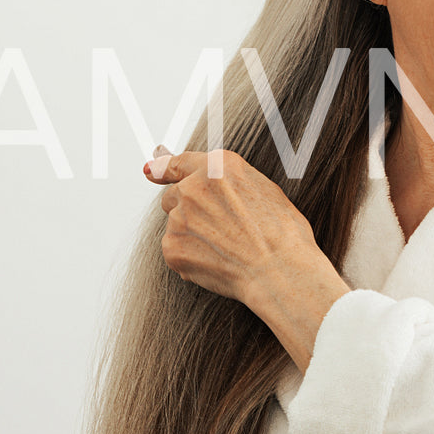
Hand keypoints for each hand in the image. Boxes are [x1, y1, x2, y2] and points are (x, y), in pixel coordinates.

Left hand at [144, 148, 323, 308]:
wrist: (279, 270)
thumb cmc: (282, 234)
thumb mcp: (264, 190)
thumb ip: (229, 181)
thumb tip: (211, 182)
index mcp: (219, 167)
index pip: (179, 163)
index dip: (163, 168)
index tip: (151, 170)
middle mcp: (193, 187)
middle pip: (174, 196)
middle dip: (189, 210)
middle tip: (218, 229)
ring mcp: (179, 217)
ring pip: (177, 225)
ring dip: (194, 236)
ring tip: (227, 250)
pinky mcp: (172, 247)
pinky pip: (176, 250)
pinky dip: (191, 257)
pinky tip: (218, 263)